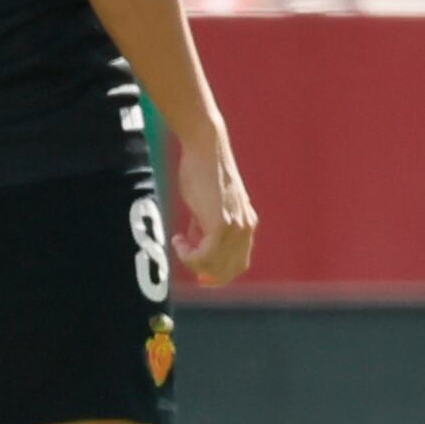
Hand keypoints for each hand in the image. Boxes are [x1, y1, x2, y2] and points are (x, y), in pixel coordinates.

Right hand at [167, 124, 259, 284]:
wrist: (205, 149)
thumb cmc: (201, 172)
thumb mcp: (206, 206)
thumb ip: (204, 228)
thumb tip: (195, 248)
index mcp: (246, 224)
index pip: (239, 264)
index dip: (218, 274)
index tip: (198, 274)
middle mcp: (246, 228)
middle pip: (228, 270)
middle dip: (203, 272)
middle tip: (183, 256)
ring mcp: (236, 228)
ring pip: (214, 266)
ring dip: (192, 262)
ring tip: (179, 242)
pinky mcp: (222, 225)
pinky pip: (204, 257)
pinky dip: (188, 255)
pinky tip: (178, 240)